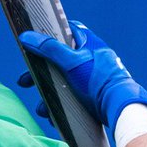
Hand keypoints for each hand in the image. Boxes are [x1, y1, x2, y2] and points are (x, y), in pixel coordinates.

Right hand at [18, 22, 146, 131]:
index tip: (34, 40)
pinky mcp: (92, 95)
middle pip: (59, 60)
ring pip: (63, 81)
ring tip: (42, 108)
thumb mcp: (71, 62)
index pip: (68, 30)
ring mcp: (91, 78)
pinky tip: (54, 116)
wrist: (120, 108)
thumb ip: (49, 49)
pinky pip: (71, 97)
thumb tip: (26, 37)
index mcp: (89, 44)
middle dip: (41, 72)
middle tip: (25, 81)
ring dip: (48, 93)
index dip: (50, 33)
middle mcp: (90, 59)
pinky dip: (60, 104)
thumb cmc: (99, 81)